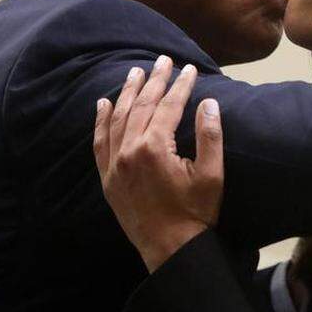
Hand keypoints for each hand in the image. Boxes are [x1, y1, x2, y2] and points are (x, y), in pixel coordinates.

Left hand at [93, 56, 223, 272]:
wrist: (171, 250)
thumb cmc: (196, 214)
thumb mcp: (211, 175)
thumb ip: (209, 135)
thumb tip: (209, 102)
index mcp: (154, 148)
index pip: (167, 106)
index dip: (180, 86)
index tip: (189, 69)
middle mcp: (129, 152)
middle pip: (141, 106)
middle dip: (154, 81)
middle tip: (163, 61)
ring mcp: (114, 165)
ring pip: (118, 119)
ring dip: (128, 93)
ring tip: (136, 72)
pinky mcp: (108, 178)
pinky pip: (100, 142)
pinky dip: (101, 121)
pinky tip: (104, 103)